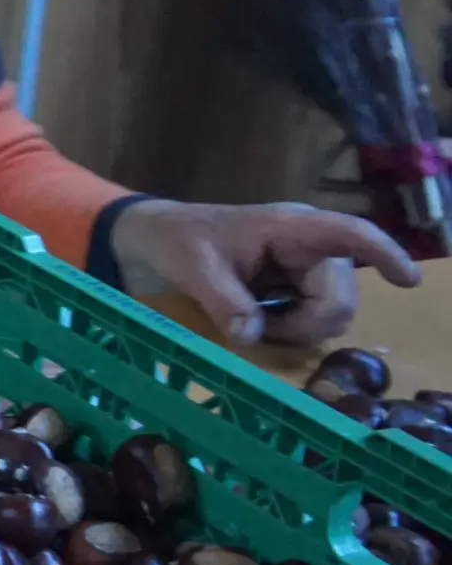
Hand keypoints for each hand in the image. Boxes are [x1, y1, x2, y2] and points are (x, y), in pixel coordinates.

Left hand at [107, 197, 421, 346]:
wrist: (156, 240)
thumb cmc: (178, 241)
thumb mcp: (194, 268)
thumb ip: (224, 301)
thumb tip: (251, 336)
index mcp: (291, 228)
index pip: (350, 235)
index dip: (384, 254)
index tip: (408, 279)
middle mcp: (309, 247)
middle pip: (340, 297)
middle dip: (307, 323)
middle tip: (259, 327)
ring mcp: (306, 269)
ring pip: (330, 314)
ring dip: (298, 329)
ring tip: (253, 322)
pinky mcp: (297, 288)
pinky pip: (313, 318)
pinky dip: (291, 329)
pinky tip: (261, 323)